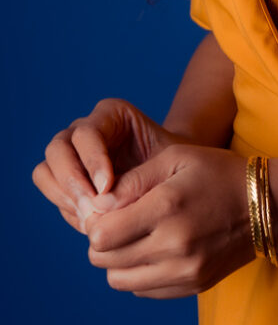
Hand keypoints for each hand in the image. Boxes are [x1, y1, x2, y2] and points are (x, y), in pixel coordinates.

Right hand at [32, 98, 176, 232]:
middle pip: (58, 149)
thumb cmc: (174, 164)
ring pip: (46, 170)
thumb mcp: (167, 161)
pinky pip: (51, 191)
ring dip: (64, 196)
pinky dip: (65, 206)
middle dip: (72, 180)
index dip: (92, 161)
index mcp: (110, 114)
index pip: (86, 134)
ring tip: (90, 218)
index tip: (106, 187)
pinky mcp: (67, 180)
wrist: (174, 174)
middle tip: (93, 206)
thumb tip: (106, 201)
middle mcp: (84, 130)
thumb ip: (139, 175)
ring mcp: (71, 154)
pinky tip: (88, 221)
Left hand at [85, 145, 252, 297]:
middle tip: (118, 221)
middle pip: (104, 260)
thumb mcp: (176, 156)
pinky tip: (155, 249)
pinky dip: (139, 272)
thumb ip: (133, 179)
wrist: (269, 204)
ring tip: (135, 236)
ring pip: (119, 280)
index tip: (107, 208)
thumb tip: (97, 205)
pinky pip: (143, 290)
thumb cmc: (218, 172)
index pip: (101, 235)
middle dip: (103, 240)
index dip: (95, 221)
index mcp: (167, 206)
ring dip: (117, 260)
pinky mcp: (192, 286)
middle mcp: (174, 244)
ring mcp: (184, 270)